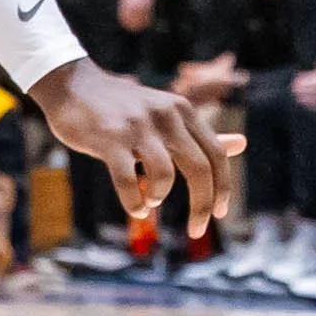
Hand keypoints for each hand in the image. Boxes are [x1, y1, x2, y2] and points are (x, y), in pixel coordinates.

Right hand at [32, 56, 236, 222]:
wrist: (73, 85)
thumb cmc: (123, 108)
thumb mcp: (166, 116)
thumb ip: (200, 135)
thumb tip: (242, 144)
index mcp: (181, 110)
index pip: (215, 153)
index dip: (222, 187)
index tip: (219, 213)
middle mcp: (164, 115)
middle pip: (199, 167)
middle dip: (202, 205)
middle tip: (197, 229)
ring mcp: (136, 125)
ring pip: (164, 175)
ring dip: (160, 197)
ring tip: (150, 201)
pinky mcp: (108, 137)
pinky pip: (127, 179)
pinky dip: (133, 201)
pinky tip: (134, 206)